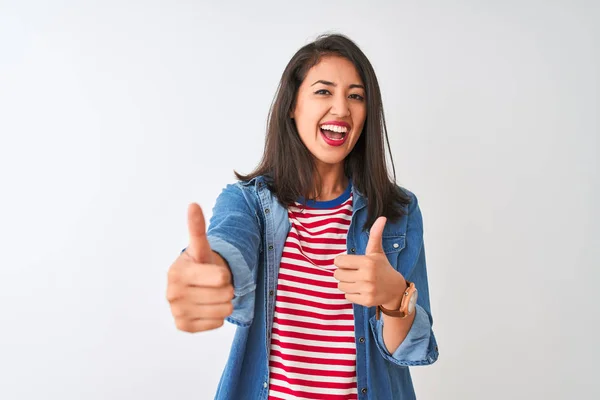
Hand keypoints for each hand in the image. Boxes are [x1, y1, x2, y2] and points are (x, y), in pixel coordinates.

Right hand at [166, 203, 233, 332]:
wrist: (192, 285)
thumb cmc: (199, 265)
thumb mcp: (200, 247)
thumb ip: (197, 228)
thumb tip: (193, 205)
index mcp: (177, 273)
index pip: (221, 278)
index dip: (224, 274)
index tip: (214, 272)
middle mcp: (173, 294)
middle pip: (225, 295)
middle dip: (225, 289)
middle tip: (214, 284)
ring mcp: (176, 312)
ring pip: (223, 311)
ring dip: (223, 302)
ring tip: (211, 294)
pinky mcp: (182, 326)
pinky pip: (216, 323)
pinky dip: (216, 316)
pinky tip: (206, 307)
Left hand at [333, 216, 406, 308]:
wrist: (395, 289)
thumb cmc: (382, 268)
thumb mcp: (377, 251)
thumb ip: (375, 235)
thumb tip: (382, 217)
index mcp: (367, 262)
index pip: (339, 261)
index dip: (342, 262)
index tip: (349, 263)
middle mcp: (367, 276)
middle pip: (338, 274)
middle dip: (343, 273)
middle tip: (354, 273)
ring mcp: (367, 289)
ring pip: (340, 286)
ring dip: (346, 284)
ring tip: (357, 281)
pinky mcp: (366, 301)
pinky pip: (347, 296)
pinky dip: (351, 294)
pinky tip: (361, 290)